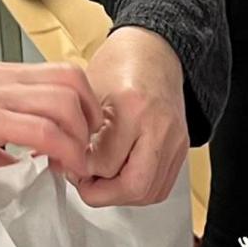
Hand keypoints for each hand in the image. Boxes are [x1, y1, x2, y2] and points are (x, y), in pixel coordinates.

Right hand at [0, 59, 100, 181]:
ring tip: (76, 162)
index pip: (57, 74)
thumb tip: (16, 159)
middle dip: (90, 118)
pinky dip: (62, 149)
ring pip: (63, 100)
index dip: (81, 104)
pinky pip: (40, 129)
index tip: (81, 134)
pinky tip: (60, 167)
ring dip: (80, 135)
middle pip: (71, 81)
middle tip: (86, 149)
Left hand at [77, 27, 189, 207]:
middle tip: (86, 183)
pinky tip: (122, 177)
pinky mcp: (182, 148)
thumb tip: (65, 166)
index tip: (71, 166)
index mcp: (132, 107)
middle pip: (135, 186)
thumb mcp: (89, 94)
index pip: (104, 164)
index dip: (81, 172)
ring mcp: (175, 139)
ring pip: (150, 193)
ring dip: (121, 195)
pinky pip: (162, 186)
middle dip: (104, 194)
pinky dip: (139, 189)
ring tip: (102, 180)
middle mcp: (160, 126)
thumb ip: (78, 134)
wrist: (156, 52)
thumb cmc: (122, 65)